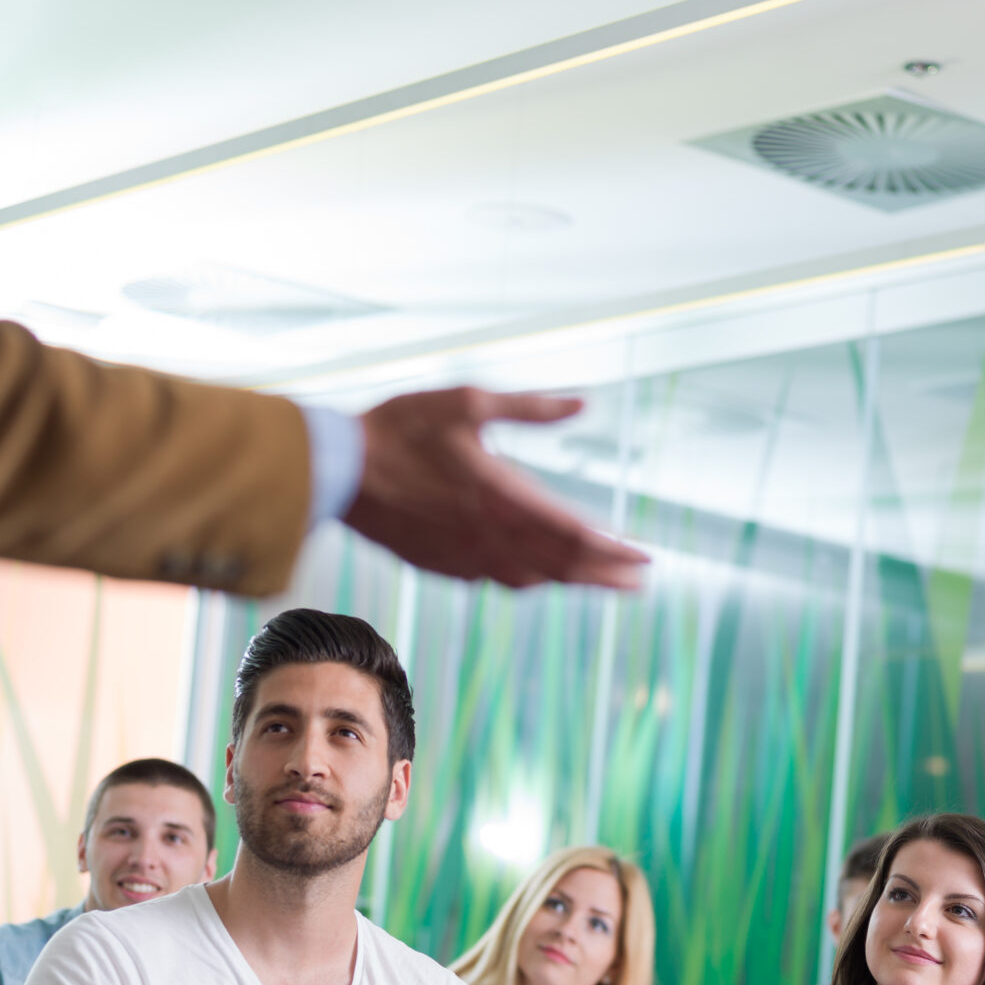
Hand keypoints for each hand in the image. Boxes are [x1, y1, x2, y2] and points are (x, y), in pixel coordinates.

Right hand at [349, 388, 648, 589]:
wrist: (339, 471)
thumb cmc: (402, 429)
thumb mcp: (471, 402)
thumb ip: (531, 407)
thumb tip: (582, 403)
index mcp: (503, 496)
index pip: (574, 535)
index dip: (614, 551)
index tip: (645, 558)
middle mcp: (491, 536)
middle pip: (562, 566)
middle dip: (606, 574)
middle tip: (640, 581)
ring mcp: (466, 557)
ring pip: (533, 579)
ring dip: (571, 581)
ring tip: (602, 582)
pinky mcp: (443, 565)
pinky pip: (499, 579)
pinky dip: (530, 579)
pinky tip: (539, 575)